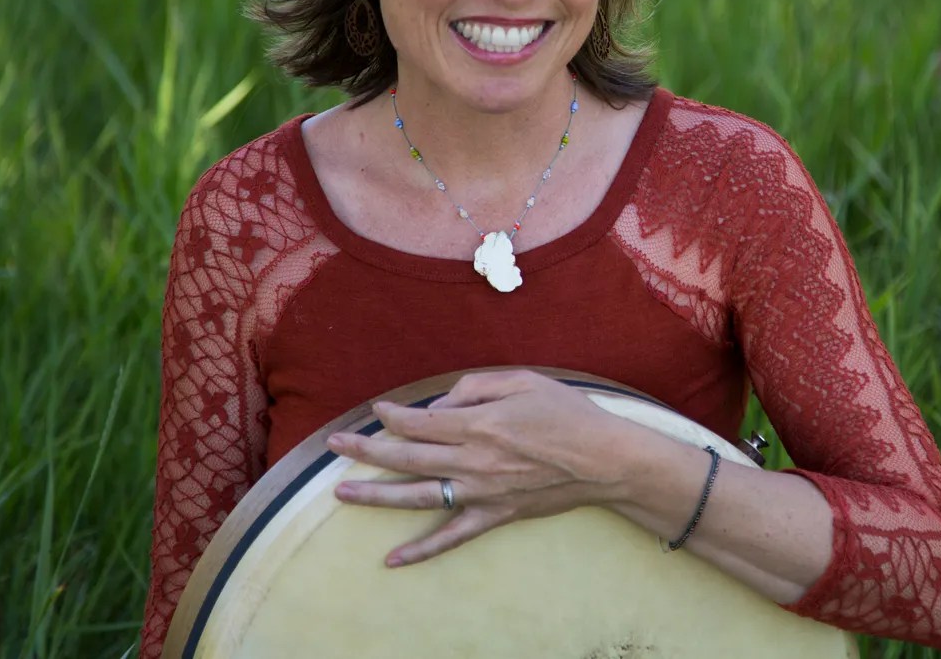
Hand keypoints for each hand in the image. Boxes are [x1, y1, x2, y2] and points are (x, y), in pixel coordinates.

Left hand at [326, 369, 631, 566]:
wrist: (606, 459)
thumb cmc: (568, 414)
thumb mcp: (525, 381)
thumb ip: (477, 386)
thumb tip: (441, 405)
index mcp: (479, 424)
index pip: (420, 422)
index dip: (393, 416)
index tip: (377, 411)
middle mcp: (473, 461)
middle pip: (408, 457)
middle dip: (366, 450)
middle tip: (334, 444)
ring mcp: (481, 493)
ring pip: (418, 496)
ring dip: (376, 495)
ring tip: (342, 492)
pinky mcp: (495, 515)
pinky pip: (452, 537)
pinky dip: (421, 551)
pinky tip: (392, 560)